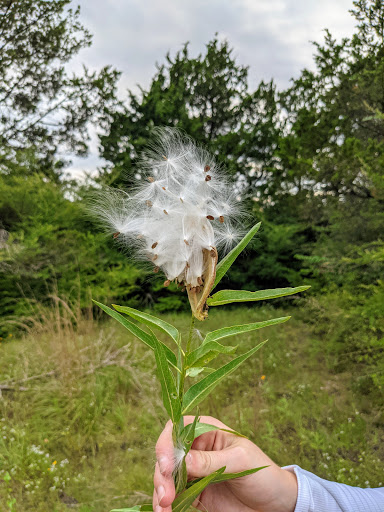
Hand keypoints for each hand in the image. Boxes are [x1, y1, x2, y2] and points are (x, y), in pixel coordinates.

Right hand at [153, 415, 297, 511]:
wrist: (275, 505)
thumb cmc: (263, 473)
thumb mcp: (240, 462)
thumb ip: (211, 460)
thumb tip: (183, 459)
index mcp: (208, 431)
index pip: (178, 428)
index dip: (167, 443)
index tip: (166, 464)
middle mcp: (196, 449)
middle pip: (167, 455)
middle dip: (162, 473)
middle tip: (166, 494)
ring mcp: (193, 472)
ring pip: (166, 477)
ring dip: (160, 491)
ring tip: (164, 509)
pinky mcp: (194, 493)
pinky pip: (174, 496)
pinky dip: (165, 505)